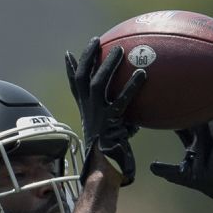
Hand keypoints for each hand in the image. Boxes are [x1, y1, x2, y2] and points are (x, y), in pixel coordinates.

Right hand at [65, 38, 145, 185]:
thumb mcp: (111, 131)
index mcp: (85, 111)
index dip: (71, 69)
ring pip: (98, 84)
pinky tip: (143, 75)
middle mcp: (88, 110)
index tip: (69, 54)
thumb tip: (135, 116)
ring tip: (119, 50)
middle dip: (87, 57)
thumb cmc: (109, 155)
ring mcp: (97, 116)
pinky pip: (121, 100)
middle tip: (97, 41)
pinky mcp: (110, 123)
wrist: (104, 171)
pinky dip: (132, 87)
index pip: (74, 86)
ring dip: (107, 66)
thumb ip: (119, 119)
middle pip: (81, 78)